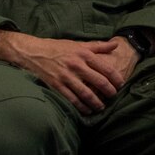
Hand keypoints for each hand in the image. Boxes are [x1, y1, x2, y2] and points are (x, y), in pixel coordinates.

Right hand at [0, 31, 129, 112]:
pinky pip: (71, 99)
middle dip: (109, 91)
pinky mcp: (56, 85)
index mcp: (84, 54)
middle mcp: (77, 65)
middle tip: (114, 96)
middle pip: (99, 81)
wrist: (32, 52)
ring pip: (86, 93)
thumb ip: (98, 46)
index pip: (106, 68)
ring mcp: (66, 76)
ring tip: (102, 106)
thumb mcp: (78, 44)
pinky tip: (86, 110)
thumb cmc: (57, 48)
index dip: (116, 78)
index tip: (121, 84)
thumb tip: (115, 45)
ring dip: (96, 102)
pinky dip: (81, 106)